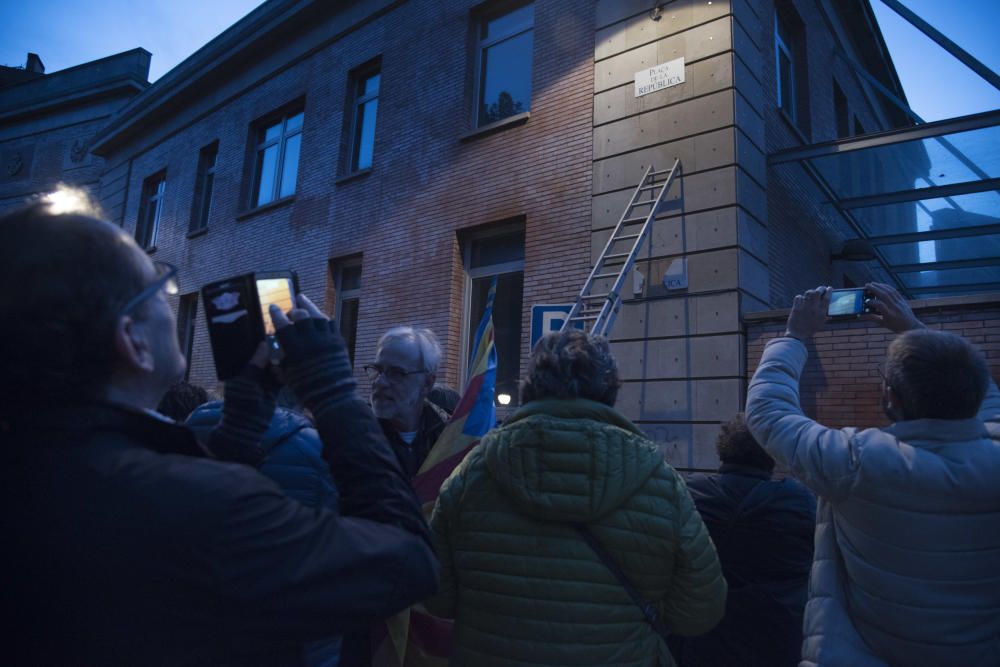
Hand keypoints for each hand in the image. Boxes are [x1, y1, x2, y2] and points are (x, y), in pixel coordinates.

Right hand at [268, 293, 355, 416]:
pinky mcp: (338, 341)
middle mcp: (311, 339)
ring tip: (303, 301)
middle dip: (294, 311)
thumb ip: (280, 360)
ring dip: (309, 308)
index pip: (283, 324)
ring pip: (318, 316)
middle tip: (291, 312)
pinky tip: (319, 316)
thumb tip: (274, 352)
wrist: (334, 395)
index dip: (276, 314)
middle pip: (301, 316)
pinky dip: (323, 318)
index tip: (272, 307)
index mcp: (295, 348)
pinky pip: (330, 323)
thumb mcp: (288, 375)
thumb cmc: (307, 389)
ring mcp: (327, 338)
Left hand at [785, 286, 830, 340]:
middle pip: (818, 292)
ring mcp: (804, 307)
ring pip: (808, 293)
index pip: (827, 298)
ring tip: (812, 293)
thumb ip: (825, 317)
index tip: (829, 288)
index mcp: (821, 313)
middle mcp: (813, 309)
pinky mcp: (796, 308)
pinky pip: (798, 297)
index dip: (829, 291)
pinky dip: (800, 297)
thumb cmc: (809, 330)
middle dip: (820, 288)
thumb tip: (831, 314)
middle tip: (821, 289)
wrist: (797, 335)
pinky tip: (801, 299)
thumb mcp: (820, 324)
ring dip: (811, 291)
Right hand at [864, 282, 923, 332]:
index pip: (880, 305)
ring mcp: (900, 303)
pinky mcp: (903, 300)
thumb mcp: (883, 324)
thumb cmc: (895, 326)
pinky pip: (895, 291)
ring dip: (880, 286)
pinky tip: (881, 285)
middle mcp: (895, 308)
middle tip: (867, 285)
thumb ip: (872, 318)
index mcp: (890, 315)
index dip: (872, 302)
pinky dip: (887, 287)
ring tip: (872, 284)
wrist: (911, 326)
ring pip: (889, 291)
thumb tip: (860, 315)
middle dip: (875, 289)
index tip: (866, 301)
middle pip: (884, 295)